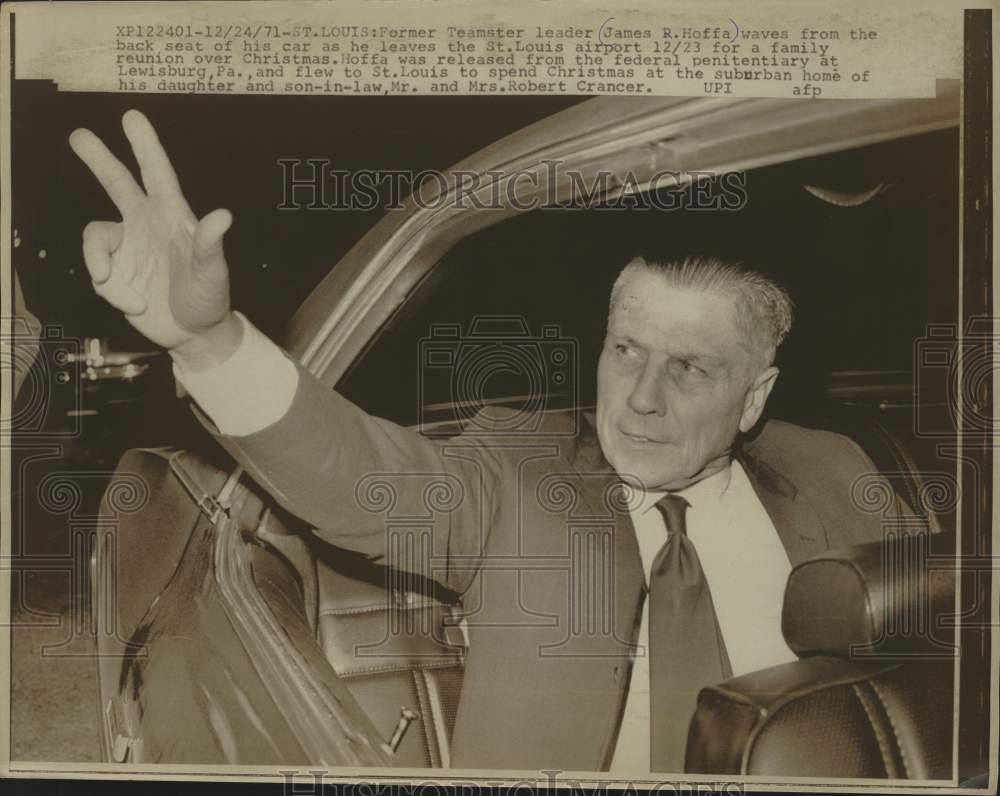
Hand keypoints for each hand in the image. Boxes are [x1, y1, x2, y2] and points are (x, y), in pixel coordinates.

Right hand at [70, 109, 241, 369]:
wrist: (193, 332)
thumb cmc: (209, 298)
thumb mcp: (213, 273)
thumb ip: (210, 244)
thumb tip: (223, 216)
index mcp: (172, 216)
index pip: (157, 174)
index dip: (145, 146)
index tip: (132, 117)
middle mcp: (146, 223)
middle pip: (117, 182)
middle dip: (99, 158)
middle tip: (80, 136)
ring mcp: (126, 245)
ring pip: (94, 236)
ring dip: (103, 266)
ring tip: (128, 297)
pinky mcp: (112, 269)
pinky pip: (97, 271)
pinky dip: (113, 291)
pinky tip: (135, 305)